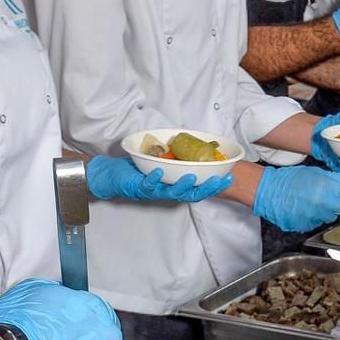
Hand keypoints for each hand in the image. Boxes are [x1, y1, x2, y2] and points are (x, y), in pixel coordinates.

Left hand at [84, 155, 232, 202]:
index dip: (213, 185)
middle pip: (190, 195)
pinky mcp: (138, 188)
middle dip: (206, 188)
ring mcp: (153, 191)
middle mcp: (167, 193)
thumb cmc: (136, 169)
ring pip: (172, 192)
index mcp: (174, 187)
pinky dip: (154, 178)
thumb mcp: (160, 162)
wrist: (110, 176)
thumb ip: (175, 157)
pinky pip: (148, 185)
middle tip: (219, 181)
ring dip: (182, 185)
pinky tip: (160, 171)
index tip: (228, 177)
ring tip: (191, 176)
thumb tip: (193, 144)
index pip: (198, 189)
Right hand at [253, 163, 339, 232]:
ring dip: (327, 211)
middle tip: (330, 198)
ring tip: (315, 203)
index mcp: (328, 189)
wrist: (270, 192)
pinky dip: (315, 218)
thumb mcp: (316, 173)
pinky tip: (307, 209)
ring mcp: (315, 217)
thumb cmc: (290, 180)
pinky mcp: (307, 226)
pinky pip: (318, 223)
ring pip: (331, 218)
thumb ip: (336, 178)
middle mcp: (324, 204)